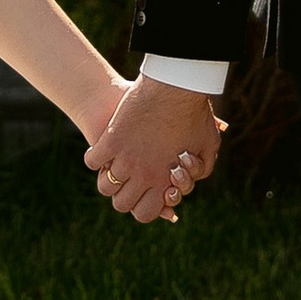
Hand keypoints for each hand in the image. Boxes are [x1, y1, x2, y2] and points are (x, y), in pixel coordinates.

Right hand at [83, 73, 223, 224]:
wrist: (176, 86)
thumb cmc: (194, 114)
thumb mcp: (208, 146)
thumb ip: (200, 169)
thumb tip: (186, 181)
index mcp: (165, 181)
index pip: (145, 214)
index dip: (143, 208)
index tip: (146, 192)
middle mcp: (143, 175)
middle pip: (121, 204)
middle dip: (124, 196)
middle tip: (129, 180)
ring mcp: (125, 159)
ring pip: (105, 185)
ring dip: (108, 178)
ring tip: (114, 165)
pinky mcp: (111, 140)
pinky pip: (92, 161)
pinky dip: (95, 158)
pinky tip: (103, 150)